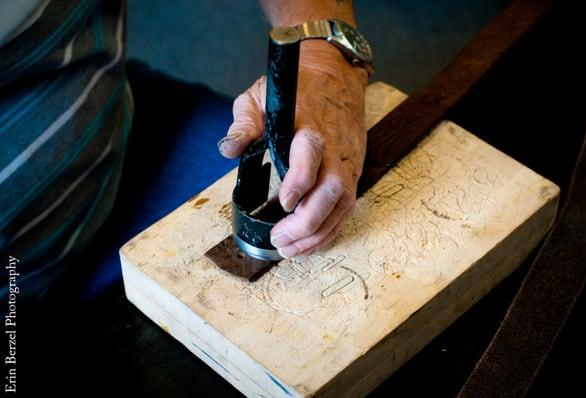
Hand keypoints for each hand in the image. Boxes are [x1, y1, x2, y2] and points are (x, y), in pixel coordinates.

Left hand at [218, 40, 367, 257]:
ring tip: (291, 250)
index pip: (311, 155)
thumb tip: (229, 149)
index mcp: (309, 126)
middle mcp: (334, 148)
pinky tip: (310, 242)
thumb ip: (244, 122)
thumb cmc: (297, 88)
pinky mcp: (353, 172)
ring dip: (318, 233)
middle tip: (279, 239)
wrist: (337, 76)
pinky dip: (330, 230)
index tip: (283, 203)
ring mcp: (347, 162)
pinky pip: (347, 207)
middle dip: (307, 221)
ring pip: (342, 204)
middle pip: (331, 190)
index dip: (300, 181)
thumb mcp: (259, 95)